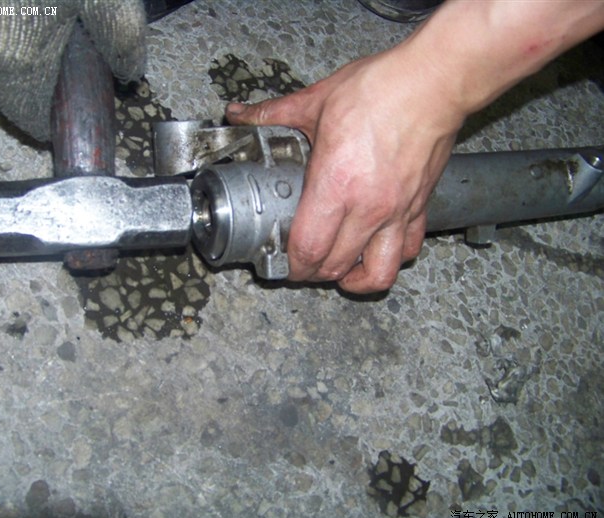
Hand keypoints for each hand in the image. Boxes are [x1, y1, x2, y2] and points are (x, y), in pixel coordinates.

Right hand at [0, 0, 145, 141]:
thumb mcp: (112, 2)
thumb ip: (124, 45)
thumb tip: (129, 74)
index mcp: (14, 51)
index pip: (22, 114)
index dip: (46, 124)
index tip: (67, 121)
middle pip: (13, 80)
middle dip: (46, 80)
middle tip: (81, 67)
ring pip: (6, 49)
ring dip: (37, 49)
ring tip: (72, 27)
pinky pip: (0, 22)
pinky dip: (26, 24)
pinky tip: (51, 8)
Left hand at [226, 45, 465, 293]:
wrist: (435, 80)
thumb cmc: (381, 89)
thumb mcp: (317, 100)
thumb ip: (272, 114)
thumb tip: (238, 114)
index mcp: (336, 184)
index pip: (308, 247)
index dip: (292, 265)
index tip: (283, 262)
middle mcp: (368, 207)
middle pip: (335, 266)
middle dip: (312, 273)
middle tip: (301, 264)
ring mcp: (397, 211)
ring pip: (379, 272)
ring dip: (354, 280)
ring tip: (339, 272)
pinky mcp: (420, 206)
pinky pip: (408, 250)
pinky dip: (390, 259)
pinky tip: (375, 249)